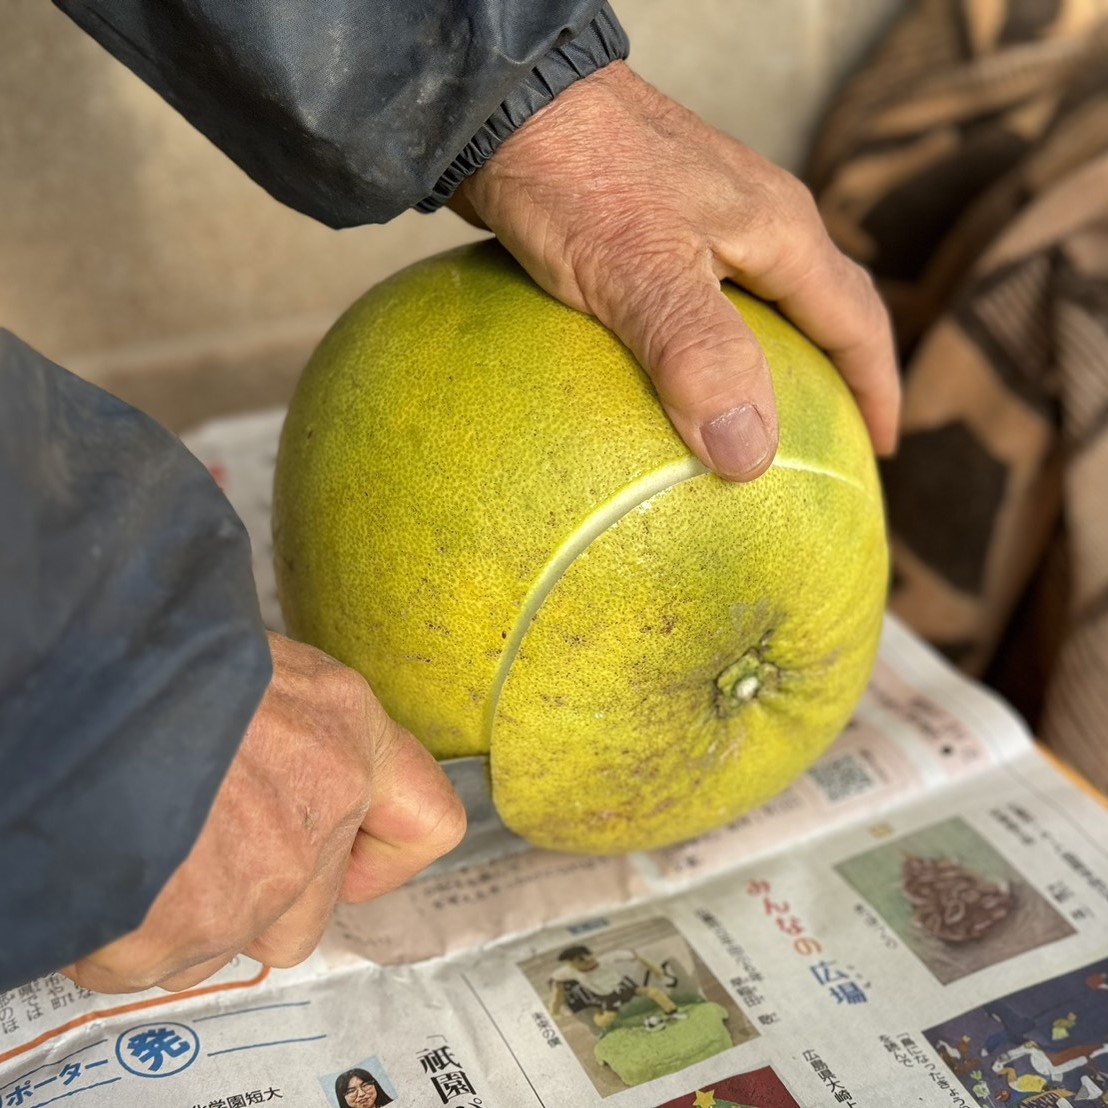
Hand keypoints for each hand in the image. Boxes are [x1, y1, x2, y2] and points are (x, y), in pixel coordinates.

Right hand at [60, 634, 465, 992]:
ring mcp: (249, 889)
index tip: (344, 855)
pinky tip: (100, 861)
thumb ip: (298, 731)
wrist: (74, 677)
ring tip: (136, 841)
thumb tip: (279, 765)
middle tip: (195, 838)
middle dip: (254, 895)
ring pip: (221, 941)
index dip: (381, 855)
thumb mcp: (258, 666)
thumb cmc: (161, 654)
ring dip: (182, 914)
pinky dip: (120, 930)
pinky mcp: (172, 933)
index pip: (428, 825)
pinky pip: (146, 959)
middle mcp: (316, 823)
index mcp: (348, 740)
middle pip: (304, 914)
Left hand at [452, 62, 899, 480]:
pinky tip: (664, 382)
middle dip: (832, 376)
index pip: (855, 319)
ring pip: (756, 304)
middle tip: (825, 441)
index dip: (874, 388)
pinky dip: (699, 349)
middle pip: (817, 309)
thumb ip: (701, 359)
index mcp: (778, 230)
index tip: (879, 449)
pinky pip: (695, 300)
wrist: (501, 103)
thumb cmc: (574, 174)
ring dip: (764, 362)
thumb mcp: (643, 272)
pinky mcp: (646, 227)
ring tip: (747, 422)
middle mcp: (752, 221)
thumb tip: (752, 454)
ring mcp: (698, 220)